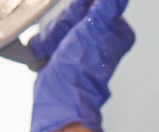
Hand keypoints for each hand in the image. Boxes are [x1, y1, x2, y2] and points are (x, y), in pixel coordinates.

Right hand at [25, 0, 135, 131]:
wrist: (60, 94)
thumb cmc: (79, 67)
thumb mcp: (95, 28)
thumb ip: (108, 7)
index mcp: (114, 30)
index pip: (91, 3)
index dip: (77, 13)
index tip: (78, 29)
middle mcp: (99, 36)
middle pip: (72, 13)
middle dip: (62, 27)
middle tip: (65, 44)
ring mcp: (80, 44)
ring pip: (58, 24)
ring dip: (51, 38)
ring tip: (55, 54)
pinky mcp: (64, 51)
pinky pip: (48, 36)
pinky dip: (44, 46)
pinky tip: (48, 57)